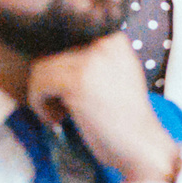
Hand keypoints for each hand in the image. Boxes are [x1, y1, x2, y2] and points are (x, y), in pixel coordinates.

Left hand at [26, 32, 180, 182]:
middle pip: (50, 52)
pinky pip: (39, 84)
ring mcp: (90, 60)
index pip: (64, 38)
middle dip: (50, 82)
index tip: (63, 90)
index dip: (58, 66)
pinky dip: (40, 104)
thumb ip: (88, 57)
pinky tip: (57, 119)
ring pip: (40, 68)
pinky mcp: (77, 81)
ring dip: (42, 94)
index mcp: (112, 36)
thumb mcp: (112, 72)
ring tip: (60, 113)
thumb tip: (47, 50)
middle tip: (61, 106)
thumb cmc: (123, 117)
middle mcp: (103, 41)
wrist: (142, 145)